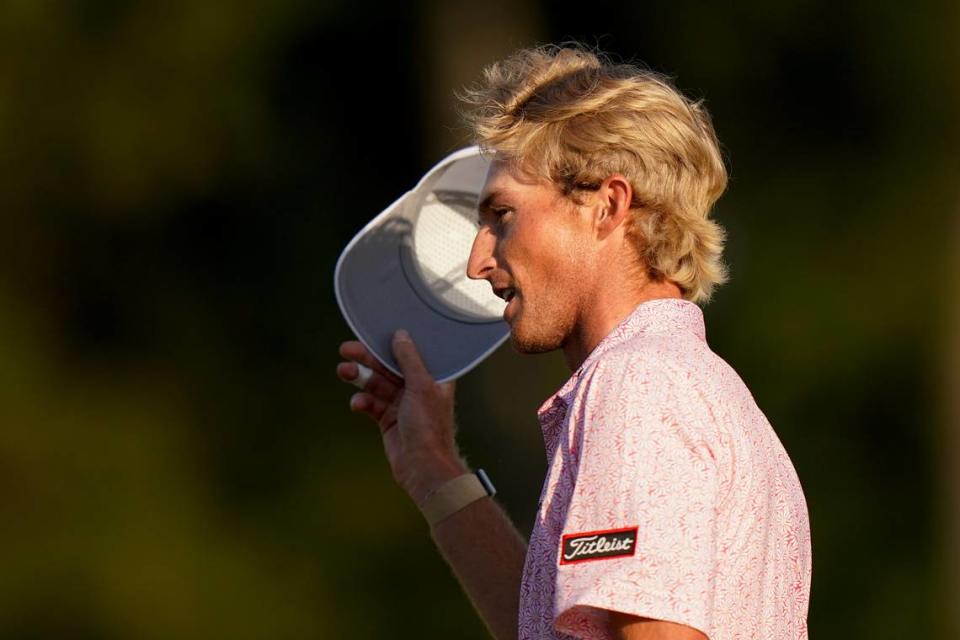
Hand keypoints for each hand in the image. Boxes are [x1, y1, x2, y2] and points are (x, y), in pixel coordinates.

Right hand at [336, 330, 468, 503]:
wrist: (422, 466)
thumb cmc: (429, 427)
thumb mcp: (420, 386)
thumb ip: (409, 360)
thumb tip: (401, 335)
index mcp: (433, 378)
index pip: (411, 353)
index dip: (392, 343)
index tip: (373, 333)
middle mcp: (418, 388)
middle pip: (389, 367)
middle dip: (368, 359)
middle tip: (346, 349)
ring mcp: (402, 404)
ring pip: (377, 384)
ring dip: (360, 378)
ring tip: (343, 371)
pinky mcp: (388, 419)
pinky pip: (371, 404)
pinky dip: (363, 402)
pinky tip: (357, 403)